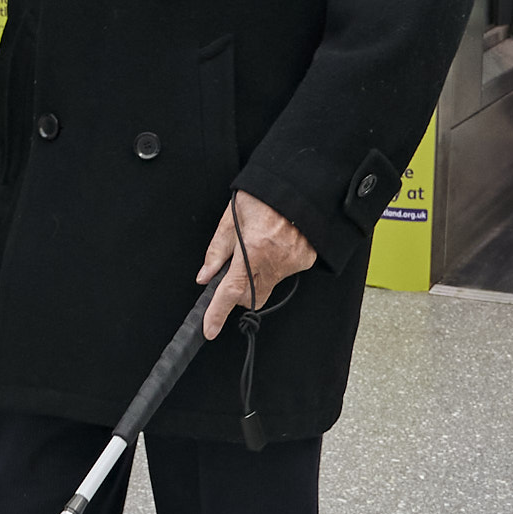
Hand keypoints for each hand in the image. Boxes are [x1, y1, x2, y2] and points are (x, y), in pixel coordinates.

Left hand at [193, 190, 316, 335]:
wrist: (299, 184)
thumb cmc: (264, 195)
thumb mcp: (231, 219)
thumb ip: (217, 251)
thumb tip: (205, 275)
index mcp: (253, 250)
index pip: (231, 290)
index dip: (218, 312)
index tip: (210, 329)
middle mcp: (275, 261)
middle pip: (251, 296)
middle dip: (239, 290)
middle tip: (237, 266)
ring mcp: (294, 263)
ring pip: (268, 286)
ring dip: (259, 274)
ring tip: (261, 244)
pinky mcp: (306, 261)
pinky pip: (285, 273)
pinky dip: (276, 265)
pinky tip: (277, 244)